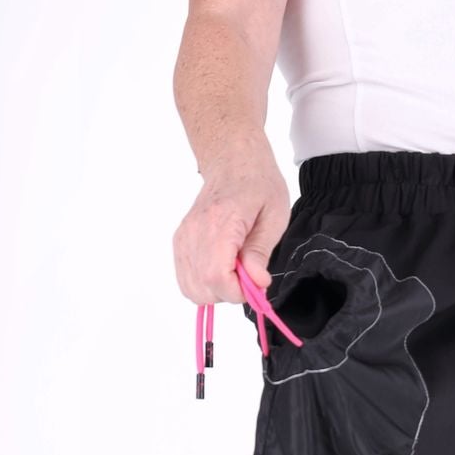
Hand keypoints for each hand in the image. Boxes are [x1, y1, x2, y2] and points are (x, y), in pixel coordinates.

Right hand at [173, 127, 289, 305]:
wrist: (233, 161)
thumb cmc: (258, 184)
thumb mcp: (274, 215)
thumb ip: (261, 251)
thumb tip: (257, 282)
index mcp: (220, 222)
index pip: (216, 277)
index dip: (237, 292)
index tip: (256, 283)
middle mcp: (194, 232)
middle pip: (201, 288)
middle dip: (228, 293)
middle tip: (247, 275)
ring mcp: (184, 237)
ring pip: (190, 288)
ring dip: (216, 291)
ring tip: (235, 271)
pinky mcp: (180, 242)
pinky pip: (186, 279)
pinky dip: (205, 284)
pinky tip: (223, 268)